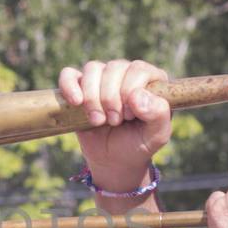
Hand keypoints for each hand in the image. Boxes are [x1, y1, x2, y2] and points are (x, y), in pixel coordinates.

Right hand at [55, 60, 172, 191]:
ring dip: (93, 97)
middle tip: (114, 121)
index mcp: (150, 80)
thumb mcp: (157, 135)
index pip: (138, 69)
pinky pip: (69, 74)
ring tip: (98, 120)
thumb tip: (137, 96)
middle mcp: (126, 73)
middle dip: (111, 98)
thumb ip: (158, 114)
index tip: (129, 116)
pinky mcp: (79, 87)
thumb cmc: (138, 144)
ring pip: (92, 69)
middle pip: (114, 68)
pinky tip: (76, 103)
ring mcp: (102, 78)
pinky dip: (69, 86)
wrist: (114, 159)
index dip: (130, 91)